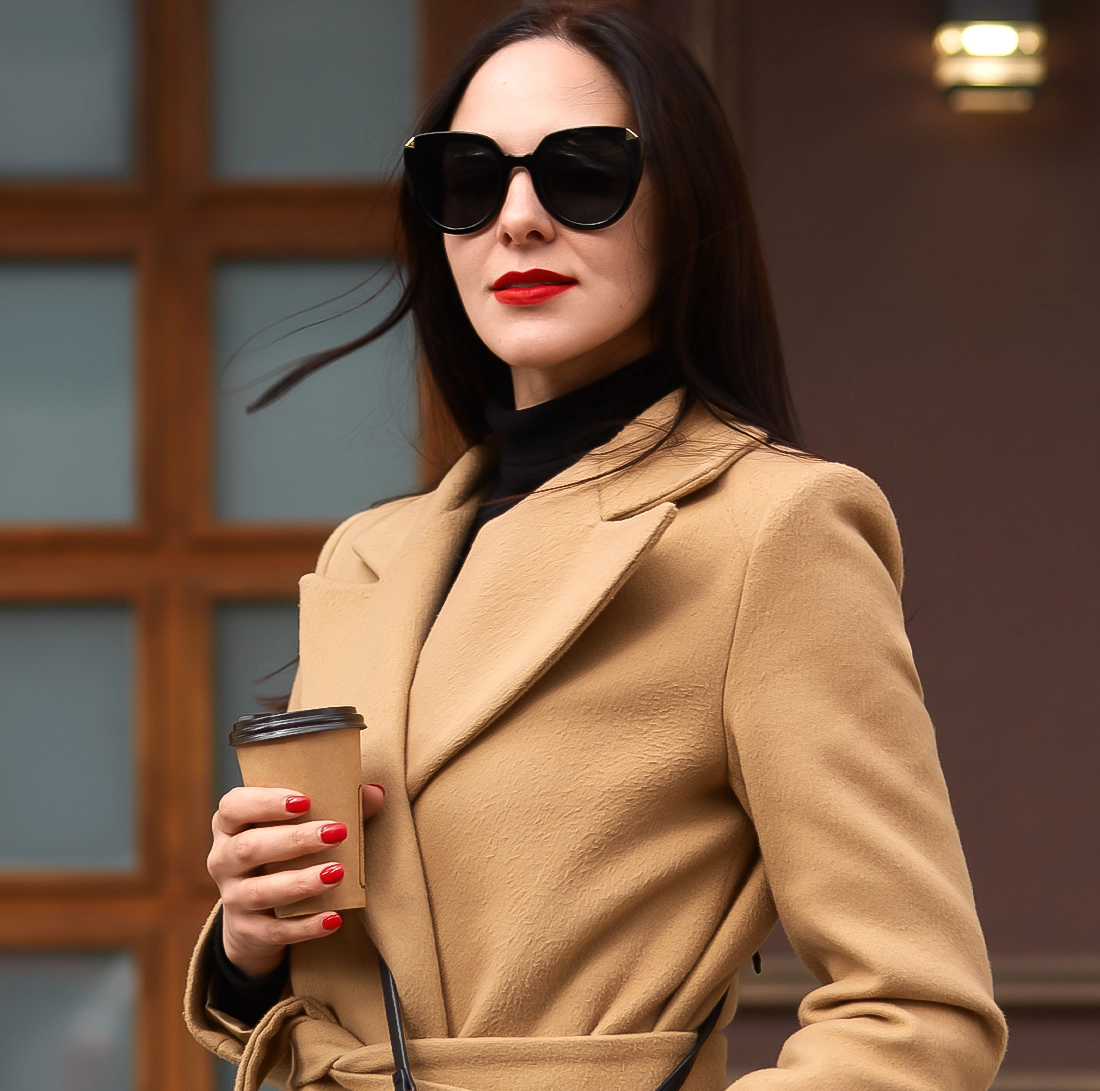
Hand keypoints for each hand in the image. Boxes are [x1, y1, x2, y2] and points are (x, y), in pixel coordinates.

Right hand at [207, 783, 385, 978]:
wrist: (257, 914)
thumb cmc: (284, 853)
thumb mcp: (297, 827)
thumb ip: (336, 806)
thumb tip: (376, 792)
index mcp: (231, 825)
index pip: (233, 807)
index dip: (264, 802)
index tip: (304, 800)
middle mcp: (223, 860)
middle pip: (248, 848)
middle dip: (294, 840)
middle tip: (337, 833)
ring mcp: (233, 898)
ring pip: (260, 891)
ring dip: (301, 882)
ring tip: (338, 873)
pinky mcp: (248, 931)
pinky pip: (275, 931)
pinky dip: (305, 926)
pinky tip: (333, 918)